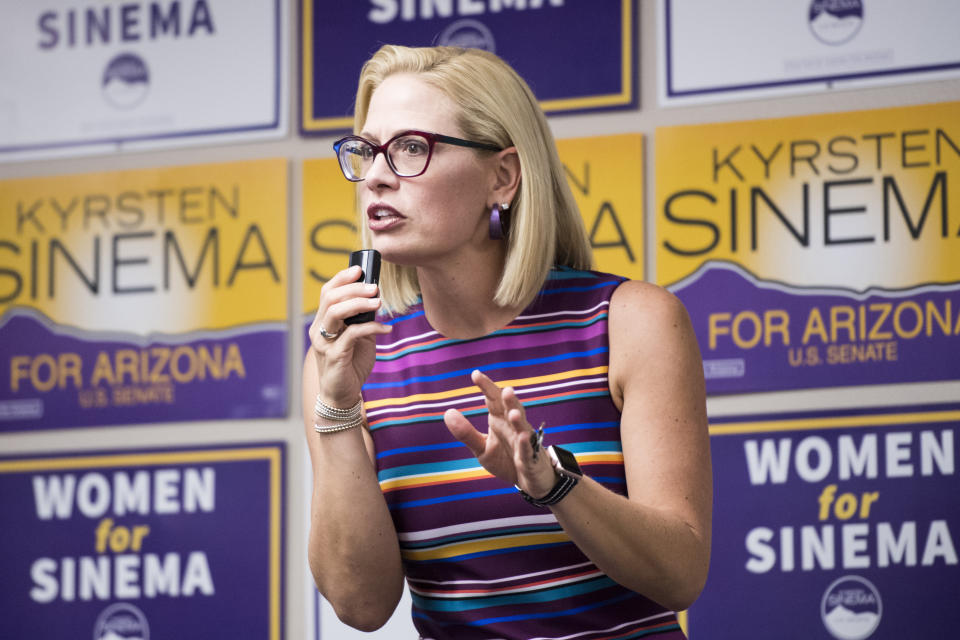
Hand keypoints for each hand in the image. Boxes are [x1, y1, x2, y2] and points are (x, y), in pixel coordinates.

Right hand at [308, 265, 391, 406]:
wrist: (343, 394)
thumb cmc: (351, 363)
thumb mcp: (359, 336)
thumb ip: (363, 319)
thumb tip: (376, 298)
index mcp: (323, 322)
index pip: (327, 292)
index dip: (342, 278)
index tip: (360, 269)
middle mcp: (319, 330)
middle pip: (331, 298)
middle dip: (354, 288)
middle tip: (375, 287)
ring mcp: (324, 343)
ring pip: (335, 312)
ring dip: (358, 303)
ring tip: (378, 302)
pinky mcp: (335, 356)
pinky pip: (352, 334)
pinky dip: (372, 327)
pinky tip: (386, 328)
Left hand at [444, 370, 556, 497]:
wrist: (528, 481)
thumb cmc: (505, 460)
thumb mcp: (482, 448)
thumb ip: (466, 432)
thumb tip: (448, 412)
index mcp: (500, 421)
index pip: (493, 400)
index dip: (487, 387)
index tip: (475, 374)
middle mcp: (513, 427)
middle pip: (511, 409)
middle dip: (509, 401)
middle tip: (506, 390)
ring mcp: (524, 443)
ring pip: (522, 428)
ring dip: (518, 421)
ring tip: (513, 413)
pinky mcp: (531, 460)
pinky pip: (528, 451)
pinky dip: (525, 445)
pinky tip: (522, 438)